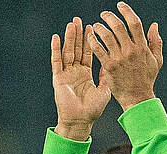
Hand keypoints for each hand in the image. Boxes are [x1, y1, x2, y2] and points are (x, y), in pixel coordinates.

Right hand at [51, 16, 110, 140]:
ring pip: (67, 52)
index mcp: (86, 74)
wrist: (80, 121)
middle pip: (76, 49)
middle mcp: (75, 72)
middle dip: (78, 35)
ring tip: (71, 25)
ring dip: (69, 38)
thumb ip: (106, 76)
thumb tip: (110, 63)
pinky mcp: (58, 78)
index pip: (87, 53)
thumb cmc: (92, 110)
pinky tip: (56, 38)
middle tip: (78, 20)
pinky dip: (55, 49)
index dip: (89, 40)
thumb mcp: (104, 91)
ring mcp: (66, 74)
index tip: (91, 27)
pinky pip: (56, 62)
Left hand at [89, 2, 162, 110]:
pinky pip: (98, 49)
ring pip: (106, 36)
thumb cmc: (146, 79)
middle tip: (104, 15)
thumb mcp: (156, 60)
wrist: (137, 97)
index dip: (127, 11)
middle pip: (118, 26)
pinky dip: (93, 41)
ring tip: (96, 26)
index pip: (134, 23)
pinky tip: (90, 37)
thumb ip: (156, 42)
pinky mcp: (109, 66)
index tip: (120, 5)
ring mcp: (119, 58)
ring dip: (99, 28)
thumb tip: (154, 25)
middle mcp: (131, 51)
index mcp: (142, 47)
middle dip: (109, 17)